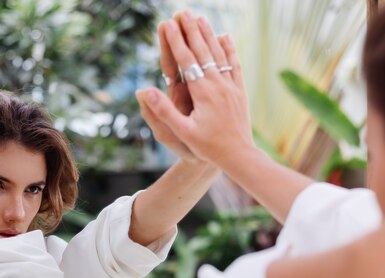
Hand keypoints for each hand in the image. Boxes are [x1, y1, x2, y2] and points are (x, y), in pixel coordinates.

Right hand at [137, 12, 254, 165]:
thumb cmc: (208, 147)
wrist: (239, 156)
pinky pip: (234, 64)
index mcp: (203, 93)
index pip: (187, 60)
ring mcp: (231, 86)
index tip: (168, 24)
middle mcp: (219, 85)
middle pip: (203, 51)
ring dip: (208, 34)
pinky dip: (229, 49)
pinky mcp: (240, 91)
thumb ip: (164, 111)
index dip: (176, 41)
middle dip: (191, 30)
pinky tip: (225, 37)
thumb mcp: (182, 132)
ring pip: (219, 54)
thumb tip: (144, 92)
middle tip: (183, 12)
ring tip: (200, 18)